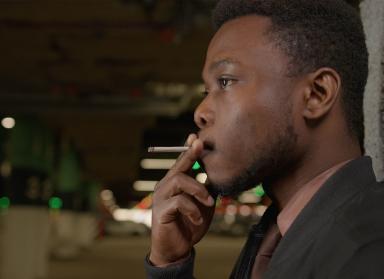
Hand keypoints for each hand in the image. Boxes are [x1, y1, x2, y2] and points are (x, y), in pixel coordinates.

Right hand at [149, 134, 214, 265]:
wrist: (177, 250)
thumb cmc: (190, 225)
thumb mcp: (203, 205)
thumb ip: (207, 189)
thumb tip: (220, 174)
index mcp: (174, 184)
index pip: (181, 162)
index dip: (188, 149)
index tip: (196, 137)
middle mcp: (165, 187)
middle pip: (178, 166)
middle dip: (190, 154)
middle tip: (200, 144)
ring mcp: (161, 198)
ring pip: (179, 180)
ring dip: (198, 189)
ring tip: (208, 203)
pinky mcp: (160, 212)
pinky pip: (179, 202)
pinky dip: (193, 209)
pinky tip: (198, 219)